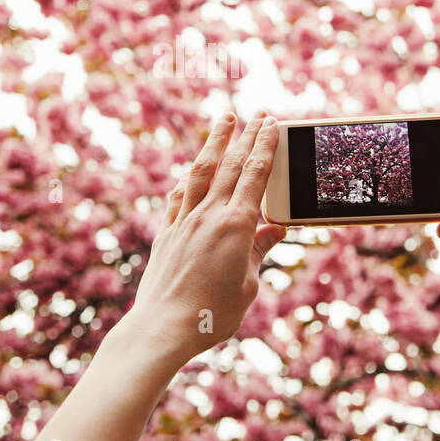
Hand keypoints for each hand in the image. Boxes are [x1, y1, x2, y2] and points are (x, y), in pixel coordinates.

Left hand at [120, 112, 286, 366]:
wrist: (164, 327)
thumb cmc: (212, 314)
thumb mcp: (248, 284)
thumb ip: (260, 250)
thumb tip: (275, 229)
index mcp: (237, 227)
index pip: (254, 175)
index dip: (264, 146)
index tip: (271, 123)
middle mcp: (209, 216)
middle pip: (231, 166)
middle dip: (246, 136)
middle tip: (257, 113)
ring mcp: (184, 222)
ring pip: (201, 172)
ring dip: (214, 143)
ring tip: (224, 120)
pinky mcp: (166, 233)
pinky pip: (179, 196)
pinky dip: (188, 178)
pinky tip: (192, 170)